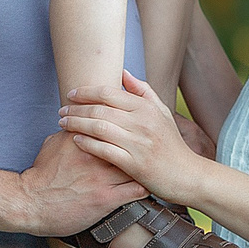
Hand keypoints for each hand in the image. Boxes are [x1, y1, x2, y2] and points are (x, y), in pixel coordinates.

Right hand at [18, 128, 145, 236]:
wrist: (31, 203)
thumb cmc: (41, 176)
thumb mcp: (52, 144)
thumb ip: (71, 132)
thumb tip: (82, 123)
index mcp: (83, 138)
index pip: (114, 123)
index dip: (128, 123)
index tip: (135, 127)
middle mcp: (95, 155)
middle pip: (129, 141)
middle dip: (141, 141)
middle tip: (149, 144)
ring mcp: (102, 177)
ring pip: (137, 164)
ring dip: (144, 165)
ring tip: (150, 164)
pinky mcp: (106, 198)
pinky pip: (136, 189)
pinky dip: (145, 185)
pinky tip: (147, 183)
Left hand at [59, 71, 208, 206]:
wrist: (187, 175)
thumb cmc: (172, 144)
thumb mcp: (162, 112)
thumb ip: (142, 91)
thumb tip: (123, 72)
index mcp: (146, 108)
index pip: (109, 93)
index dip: (86, 92)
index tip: (71, 94)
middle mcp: (141, 123)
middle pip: (100, 109)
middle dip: (75, 109)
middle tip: (61, 110)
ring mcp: (138, 143)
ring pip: (99, 128)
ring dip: (76, 124)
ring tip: (63, 123)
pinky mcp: (134, 164)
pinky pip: (104, 151)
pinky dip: (87, 144)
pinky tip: (75, 141)